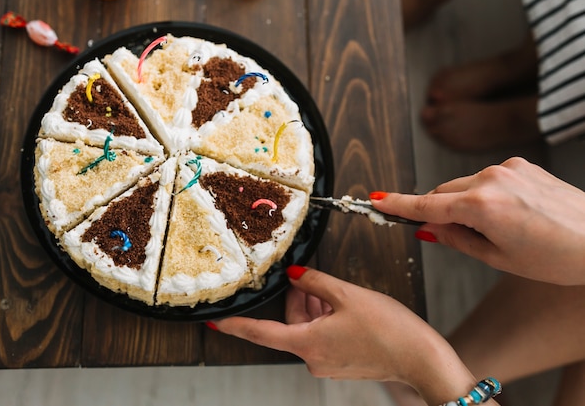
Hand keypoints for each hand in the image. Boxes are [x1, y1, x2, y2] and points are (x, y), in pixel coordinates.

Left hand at [212, 266, 478, 403]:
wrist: (422, 359)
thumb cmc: (390, 330)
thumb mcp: (348, 295)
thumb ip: (315, 282)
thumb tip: (295, 275)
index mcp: (308, 343)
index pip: (261, 333)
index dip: (235, 325)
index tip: (217, 321)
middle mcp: (313, 358)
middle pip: (291, 322)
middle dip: (301, 298)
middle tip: (314, 280)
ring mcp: (327, 363)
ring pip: (308, 327)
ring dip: (317, 307)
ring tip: (337, 293)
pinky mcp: (341, 363)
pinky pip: (323, 336)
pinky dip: (328, 318)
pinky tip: (344, 306)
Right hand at [372, 157, 584, 284]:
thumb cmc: (559, 257)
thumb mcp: (499, 258)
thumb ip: (456, 238)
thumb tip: (429, 228)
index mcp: (483, 206)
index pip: (427, 204)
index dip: (398, 205)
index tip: (376, 200)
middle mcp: (492, 179)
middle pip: (443, 192)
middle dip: (440, 211)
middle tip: (451, 237)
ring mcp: (509, 167)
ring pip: (464, 185)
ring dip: (464, 204)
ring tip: (497, 230)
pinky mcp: (522, 164)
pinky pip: (487, 178)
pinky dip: (484, 194)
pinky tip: (509, 214)